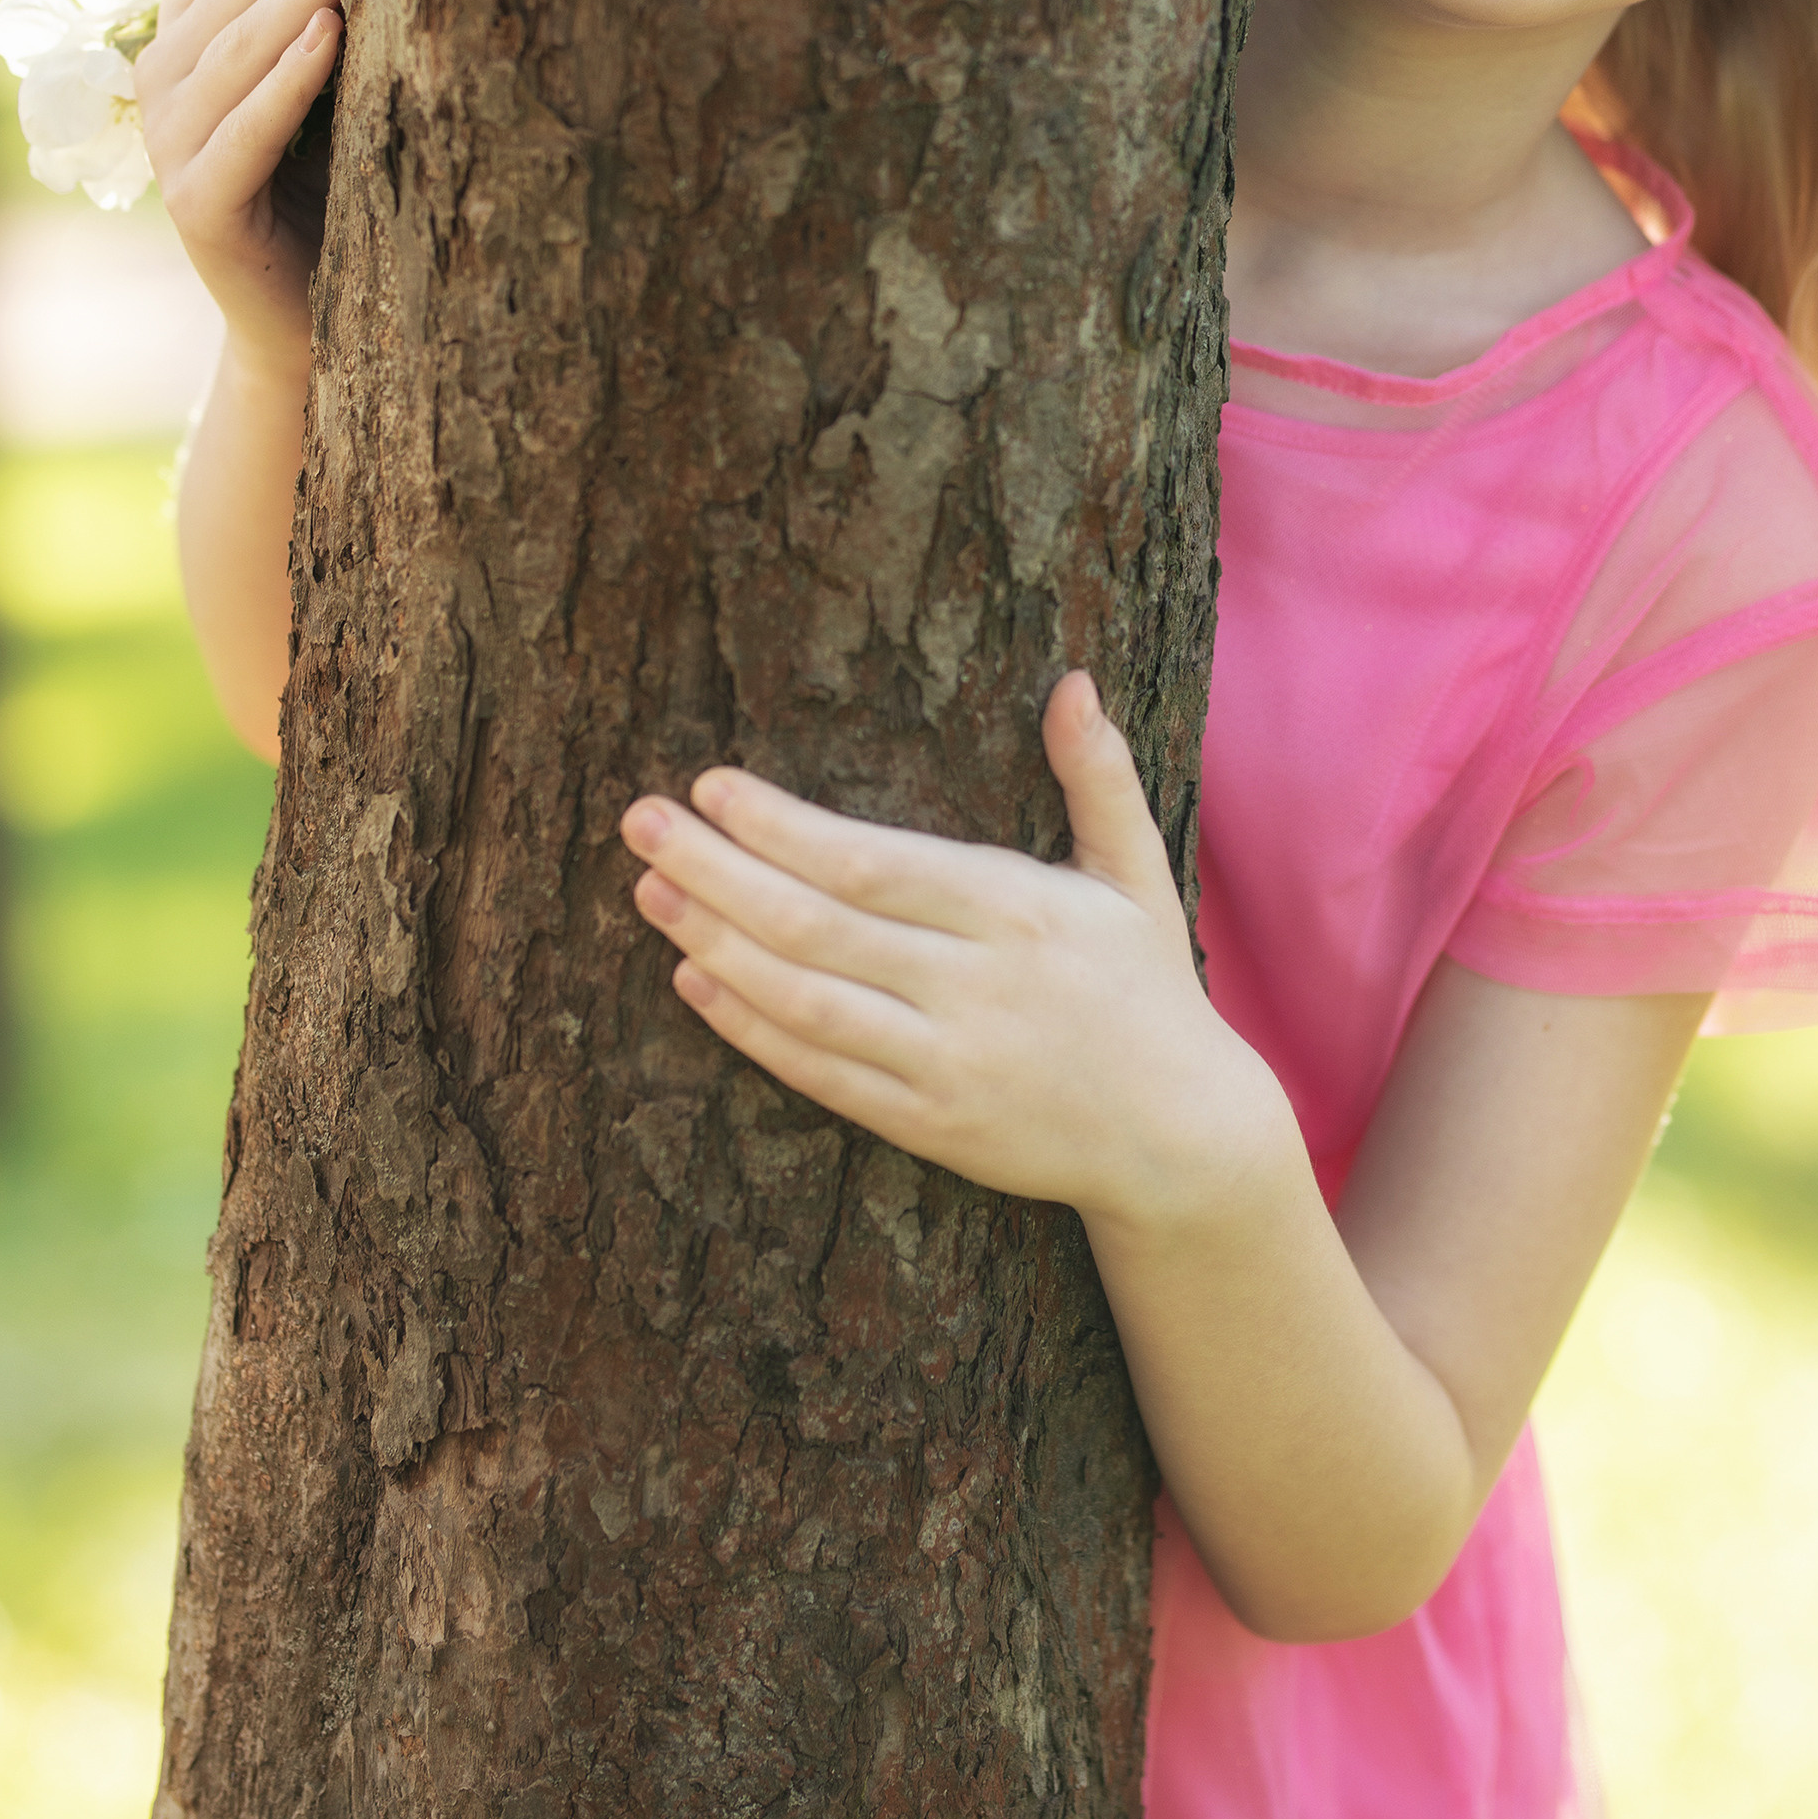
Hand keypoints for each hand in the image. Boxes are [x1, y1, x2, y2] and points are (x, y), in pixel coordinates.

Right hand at [134, 0, 347, 378]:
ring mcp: (172, 143)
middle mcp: (166, 78)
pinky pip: (245, 133)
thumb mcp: (345, 80)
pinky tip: (330, 32)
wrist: (314, 323)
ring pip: (238, 47)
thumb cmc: (340, 186)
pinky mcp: (200, 208)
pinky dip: (286, 82)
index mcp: (193, 34)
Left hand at [618, 674, 1280, 1232]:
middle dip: (719, 871)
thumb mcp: (1136, 873)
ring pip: (806, 1002)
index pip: (875, 865)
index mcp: (1020, 913)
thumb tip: (1075, 682)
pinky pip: (820, 1075)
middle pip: (819, 927)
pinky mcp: (928, 1125)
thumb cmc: (1146, 985)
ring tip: (647, 890)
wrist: (1177, 1136)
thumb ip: (1099, 776)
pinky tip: (695, 978)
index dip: (785, 829)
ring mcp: (947, 1064)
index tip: (712, 785)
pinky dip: (750, 1028)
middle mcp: (976, 988)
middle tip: (640, 822)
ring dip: (716, 943)